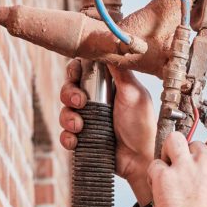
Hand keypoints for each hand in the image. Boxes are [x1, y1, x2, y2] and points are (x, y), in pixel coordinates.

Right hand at [59, 59, 155, 204]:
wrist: (140, 160)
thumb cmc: (142, 127)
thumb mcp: (135, 94)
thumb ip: (121, 71)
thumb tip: (111, 46)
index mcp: (110, 88)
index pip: (85, 71)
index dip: (76, 71)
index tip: (76, 74)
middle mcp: (98, 102)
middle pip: (69, 89)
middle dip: (69, 93)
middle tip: (79, 101)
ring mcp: (90, 120)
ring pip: (65, 111)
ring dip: (68, 116)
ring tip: (80, 125)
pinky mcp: (84, 138)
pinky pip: (65, 134)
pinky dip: (67, 137)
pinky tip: (76, 140)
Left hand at [147, 133, 206, 206]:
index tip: (203, 161)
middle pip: (194, 144)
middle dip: (189, 156)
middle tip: (185, 175)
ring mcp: (185, 166)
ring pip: (174, 140)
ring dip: (170, 151)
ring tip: (169, 168)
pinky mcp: (164, 176)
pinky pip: (155, 164)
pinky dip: (154, 175)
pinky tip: (159, 187)